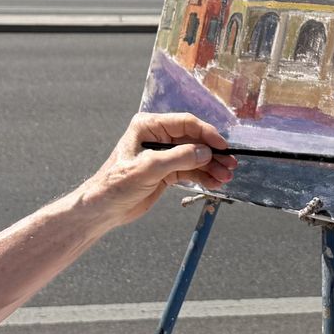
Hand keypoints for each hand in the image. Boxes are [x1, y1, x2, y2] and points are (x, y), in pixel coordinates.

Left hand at [77, 113, 236, 232]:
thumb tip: (206, 152)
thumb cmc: (116, 184)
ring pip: (195, 156)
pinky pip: (191, 170)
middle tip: (230, 165)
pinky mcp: (166, 171)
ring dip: (211, 167)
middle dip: (213, 153)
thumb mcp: (148, 168)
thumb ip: (179, 158)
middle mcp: (158, 137)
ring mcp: (164, 154)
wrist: (103, 209)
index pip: (185, 124)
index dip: (207, 134)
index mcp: (149, 126)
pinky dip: (203, 176)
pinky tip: (214, 183)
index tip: (223, 147)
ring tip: (225, 178)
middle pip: (194, 140)